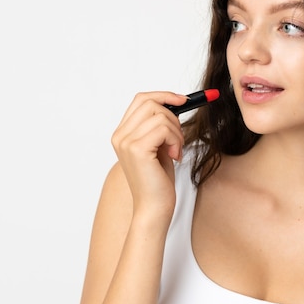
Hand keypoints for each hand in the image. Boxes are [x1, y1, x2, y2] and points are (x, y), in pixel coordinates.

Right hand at [110, 91, 188, 224]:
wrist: (154, 208)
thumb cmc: (158, 181)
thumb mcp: (160, 146)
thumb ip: (160, 125)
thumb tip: (178, 100)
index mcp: (122, 133)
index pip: (141, 99)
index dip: (164, 96)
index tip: (184, 100)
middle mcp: (120, 135)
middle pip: (150, 103)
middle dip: (173, 115)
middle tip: (178, 138)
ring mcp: (126, 141)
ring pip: (160, 115)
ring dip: (176, 132)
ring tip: (175, 151)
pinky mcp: (137, 148)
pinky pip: (164, 128)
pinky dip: (176, 140)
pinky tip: (174, 156)